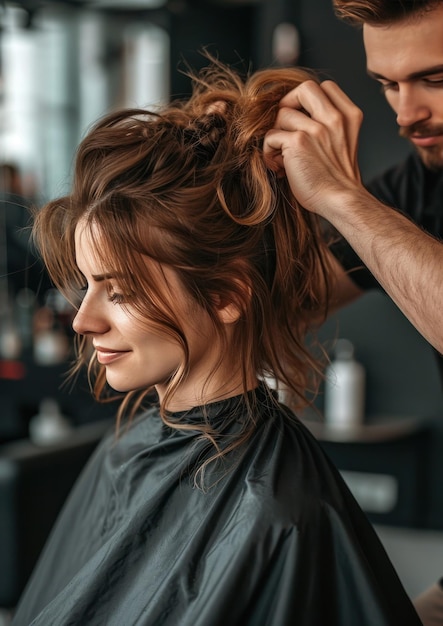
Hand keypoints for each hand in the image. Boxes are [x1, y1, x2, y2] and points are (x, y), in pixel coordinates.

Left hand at [263, 80, 362, 217]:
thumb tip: (294, 116)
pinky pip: (271, 136)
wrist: (342, 201)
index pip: (326, 88)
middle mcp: (335, 118)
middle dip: (288, 105)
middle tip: (285, 128)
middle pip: (304, 88)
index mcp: (350, 116)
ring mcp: (317, 128)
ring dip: (276, 135)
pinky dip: (269, 152)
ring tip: (281, 157)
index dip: (307, 100)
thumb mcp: (344, 143)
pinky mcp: (299, 142)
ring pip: (282, 114)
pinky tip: (279, 167)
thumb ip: (329, 125)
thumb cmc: (337, 180)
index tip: (302, 121)